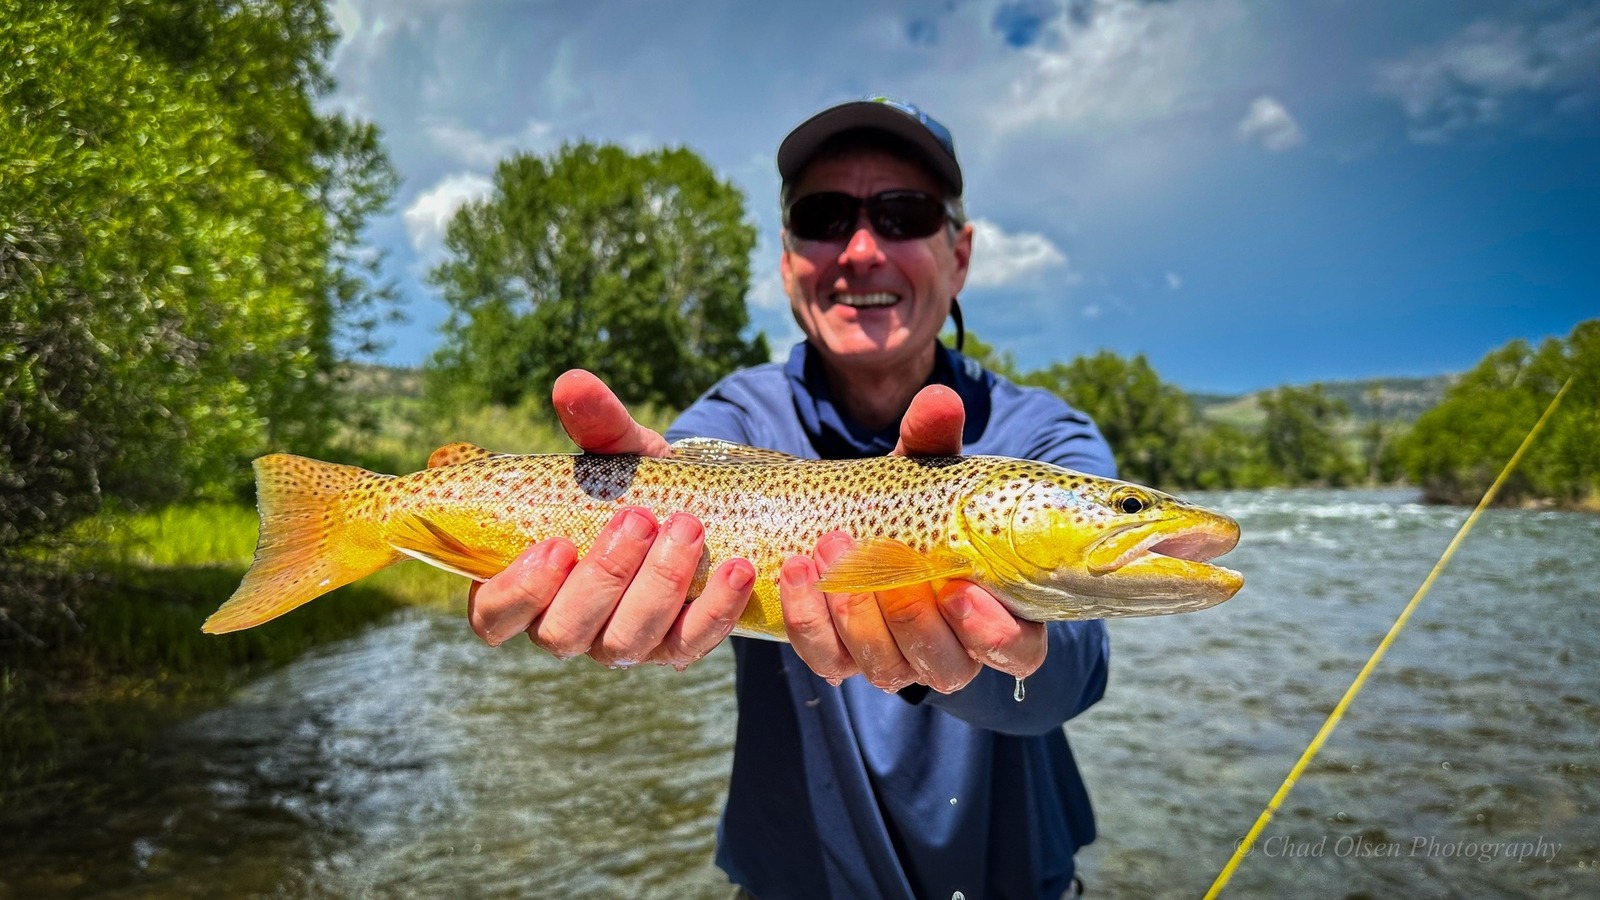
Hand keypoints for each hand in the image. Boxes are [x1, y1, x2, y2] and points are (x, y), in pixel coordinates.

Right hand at [466, 370, 753, 666]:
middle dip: (604, 577)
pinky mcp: (674, 648)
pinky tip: (739, 568)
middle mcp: (566, 625)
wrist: (696, 504)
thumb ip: (593, 423)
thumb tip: (572, 382)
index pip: (492, 616)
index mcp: (527, 586)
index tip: (556, 544)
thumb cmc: (632, 485)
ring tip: (689, 527)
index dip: (517, 592)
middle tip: (640, 519)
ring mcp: (620, 644)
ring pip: (627, 642)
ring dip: (660, 586)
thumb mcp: (615, 453)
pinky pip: (692, 643)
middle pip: (564, 632)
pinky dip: (717, 609)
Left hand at [779, 385, 1047, 692]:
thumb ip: (935, 440)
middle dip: (907, 615)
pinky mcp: (843, 660)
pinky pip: (827, 659)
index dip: (994, 634)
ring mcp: (897, 663)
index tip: (959, 589)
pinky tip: (797, 571)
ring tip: (828, 546)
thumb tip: (940, 399)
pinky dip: (809, 619)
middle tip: (873, 551)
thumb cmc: (912, 504)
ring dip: (854, 615)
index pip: (1017, 652)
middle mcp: (952, 653)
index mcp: (995, 615)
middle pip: (944, 667)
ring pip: (886, 669)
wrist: (850, 520)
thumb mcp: (925, 471)